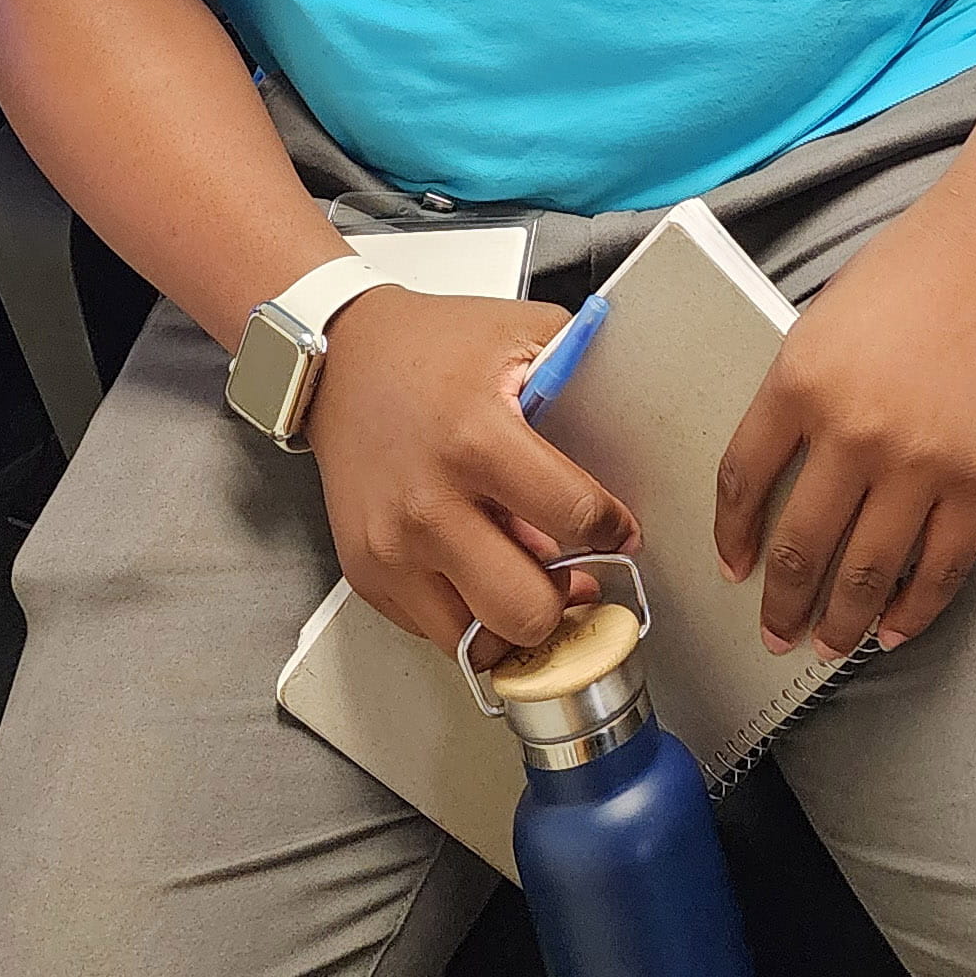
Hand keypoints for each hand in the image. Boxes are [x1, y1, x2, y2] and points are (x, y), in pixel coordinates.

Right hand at [302, 289, 637, 659]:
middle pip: (526, 610)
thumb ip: (581, 379)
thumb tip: (633, 425)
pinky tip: (478, 572)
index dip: (614, 532)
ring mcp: (392, 549)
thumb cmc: (431, 347)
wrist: (342, 359)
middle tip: (574, 576)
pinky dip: (466, 616)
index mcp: (477, 439)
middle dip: (563, 600)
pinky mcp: (367, 573)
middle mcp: (430, 505)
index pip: (575, 517)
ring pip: (478, 642)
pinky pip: (434, 632)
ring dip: (512, 620)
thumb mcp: (522, 334)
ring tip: (525, 581)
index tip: (619, 532)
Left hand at [712, 168, 975, 661]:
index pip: (742, 484)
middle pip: (798, 548)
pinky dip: (912, 611)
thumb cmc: (908, 269)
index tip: (733, 568)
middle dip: (781, 605)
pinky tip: (892, 628)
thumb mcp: (819, 323)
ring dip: (839, 623)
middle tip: (776, 633)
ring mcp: (919, 462)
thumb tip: (781, 482)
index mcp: (797, 383)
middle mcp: (851, 431)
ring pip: (864, 575)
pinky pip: (939, 568)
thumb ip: (795, 399)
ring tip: (825, 646)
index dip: (731, 538)